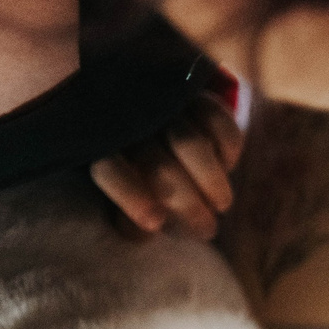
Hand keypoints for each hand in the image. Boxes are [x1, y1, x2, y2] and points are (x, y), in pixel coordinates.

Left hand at [90, 91, 243, 238]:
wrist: (154, 124)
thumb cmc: (138, 175)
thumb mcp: (125, 196)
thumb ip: (130, 216)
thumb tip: (144, 234)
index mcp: (99, 147)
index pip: (110, 169)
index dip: (132, 198)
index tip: (156, 226)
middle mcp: (129, 121)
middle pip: (156, 165)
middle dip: (186, 204)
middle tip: (207, 231)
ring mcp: (163, 105)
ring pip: (190, 144)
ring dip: (211, 181)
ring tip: (221, 206)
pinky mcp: (195, 94)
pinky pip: (217, 119)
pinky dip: (227, 147)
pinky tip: (229, 165)